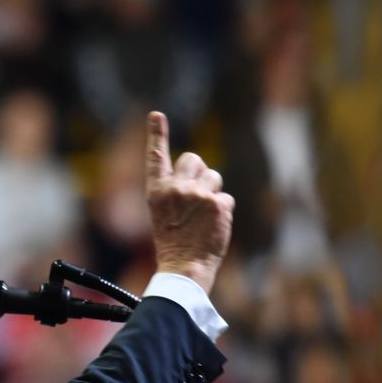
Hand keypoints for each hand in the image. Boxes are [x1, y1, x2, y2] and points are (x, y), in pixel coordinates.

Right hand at [144, 111, 233, 293]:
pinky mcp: (217, 204)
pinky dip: (223, 211)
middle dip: (199, 172)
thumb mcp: (163, 213)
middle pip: (194, 159)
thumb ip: (176, 190)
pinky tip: (213, 226)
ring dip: (212, 192)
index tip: (156, 115)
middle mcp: (175, 188)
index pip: (155, 157)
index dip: (156, 134)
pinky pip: (226, 198)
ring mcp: (197, 194)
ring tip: (203, 216)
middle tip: (196, 196)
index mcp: (157, 191)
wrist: (184, 267)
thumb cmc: (174, 242)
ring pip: (214, 177)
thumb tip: (199, 172)